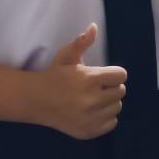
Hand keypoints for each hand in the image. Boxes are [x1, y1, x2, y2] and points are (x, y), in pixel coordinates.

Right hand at [27, 23, 127, 139]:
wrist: (37, 101)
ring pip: (117, 107)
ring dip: (109, 102)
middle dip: (111, 87)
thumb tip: (94, 27)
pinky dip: (106, 117)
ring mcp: (90, 118)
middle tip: (97, 87)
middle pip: (121, 91)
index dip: (113, 73)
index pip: (121, 75)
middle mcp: (91, 100)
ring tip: (94, 98)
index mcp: (89, 79)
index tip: (102, 75)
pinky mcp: (88, 131)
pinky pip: (112, 122)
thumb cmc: (55, 75)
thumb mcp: (66, 56)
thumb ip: (81, 42)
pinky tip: (93, 111)